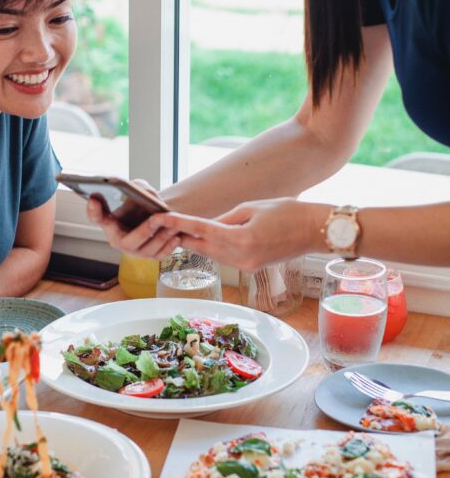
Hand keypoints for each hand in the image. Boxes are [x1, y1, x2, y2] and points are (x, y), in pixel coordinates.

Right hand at [86, 179, 181, 258]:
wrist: (156, 215)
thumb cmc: (143, 202)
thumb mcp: (139, 189)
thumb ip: (138, 188)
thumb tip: (141, 191)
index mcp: (109, 223)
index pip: (97, 217)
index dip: (94, 210)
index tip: (93, 199)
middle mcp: (118, 241)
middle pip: (127, 242)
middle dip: (144, 230)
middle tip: (156, 218)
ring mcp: (134, 251)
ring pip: (147, 251)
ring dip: (162, 238)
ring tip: (173, 225)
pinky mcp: (149, 257)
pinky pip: (159, 256)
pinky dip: (169, 247)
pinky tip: (176, 236)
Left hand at [147, 199, 324, 271]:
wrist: (315, 231)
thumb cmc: (288, 213)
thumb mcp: (253, 208)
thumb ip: (226, 219)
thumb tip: (207, 226)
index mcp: (241, 238)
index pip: (202, 230)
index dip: (180, 224)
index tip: (162, 218)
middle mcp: (242, 257)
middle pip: (203, 247)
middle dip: (184, 237)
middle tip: (164, 227)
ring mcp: (247, 266)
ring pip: (214, 255)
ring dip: (199, 244)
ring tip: (182, 233)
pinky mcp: (252, 269)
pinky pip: (227, 259)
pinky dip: (215, 250)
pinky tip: (208, 241)